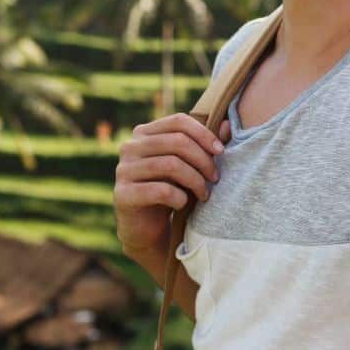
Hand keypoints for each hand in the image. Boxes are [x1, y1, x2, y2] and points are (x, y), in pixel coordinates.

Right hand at [114, 113, 230, 254]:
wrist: (146, 227)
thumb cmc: (170, 189)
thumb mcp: (188, 165)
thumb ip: (206, 145)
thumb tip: (227, 125)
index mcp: (144, 133)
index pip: (178, 121)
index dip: (204, 134)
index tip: (221, 151)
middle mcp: (130, 147)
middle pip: (177, 142)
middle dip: (203, 160)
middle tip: (215, 178)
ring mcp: (123, 170)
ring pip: (170, 165)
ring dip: (195, 180)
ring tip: (205, 194)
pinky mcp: (123, 194)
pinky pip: (160, 191)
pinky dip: (179, 198)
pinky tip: (183, 204)